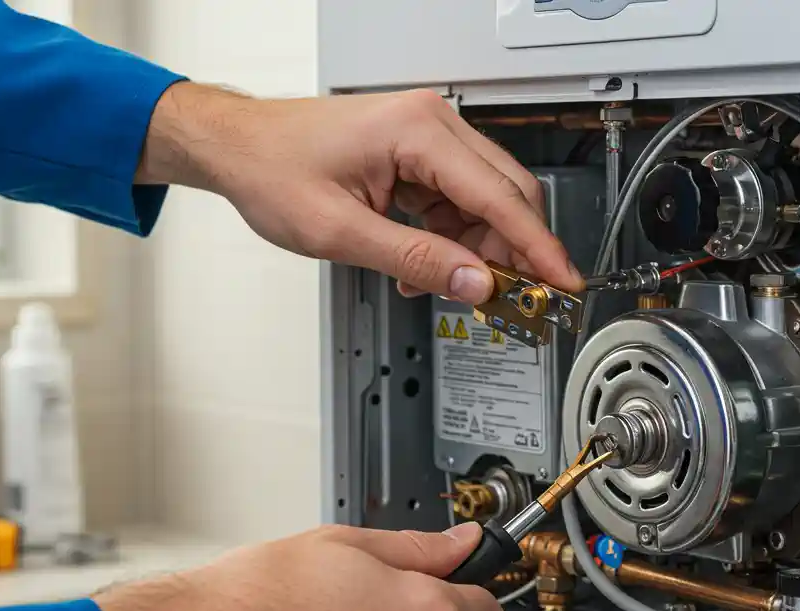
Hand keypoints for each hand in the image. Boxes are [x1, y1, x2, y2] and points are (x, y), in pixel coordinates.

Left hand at [137, 83, 583, 303]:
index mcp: (417, 130)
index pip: (500, 195)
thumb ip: (416, 260)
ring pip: (485, 201)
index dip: (537, 246)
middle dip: (508, 251)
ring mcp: (426, 135)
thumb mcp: (341, 232)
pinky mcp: (417, 152)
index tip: (562, 282)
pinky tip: (424, 262)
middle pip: (506, 193)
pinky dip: (451, 237)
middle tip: (508, 298)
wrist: (237, 147)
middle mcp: (431, 123)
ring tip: (436, 281)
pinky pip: (458, 200)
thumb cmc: (271, 170)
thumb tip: (475, 282)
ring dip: (473, 248)